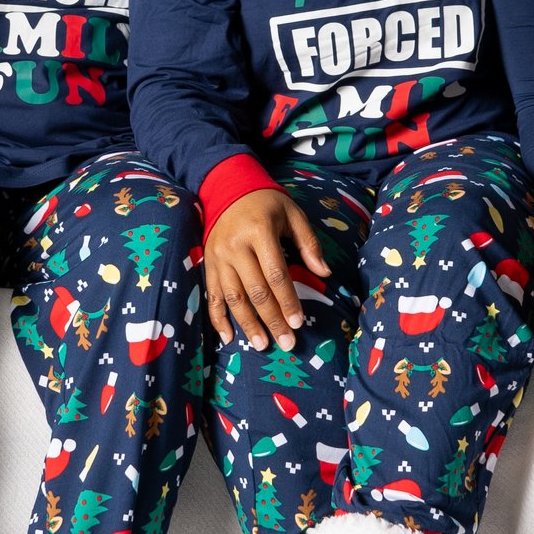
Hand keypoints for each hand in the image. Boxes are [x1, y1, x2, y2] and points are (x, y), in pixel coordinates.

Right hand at [204, 189, 326, 351]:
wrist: (228, 188)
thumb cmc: (267, 203)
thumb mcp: (293, 214)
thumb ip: (309, 243)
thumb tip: (325, 273)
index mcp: (259, 232)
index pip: (275, 274)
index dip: (287, 300)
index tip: (298, 323)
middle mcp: (235, 246)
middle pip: (255, 291)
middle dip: (272, 320)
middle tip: (286, 343)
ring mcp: (219, 257)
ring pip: (233, 297)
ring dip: (248, 324)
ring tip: (262, 345)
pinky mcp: (208, 264)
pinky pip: (212, 295)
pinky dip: (218, 318)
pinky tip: (229, 337)